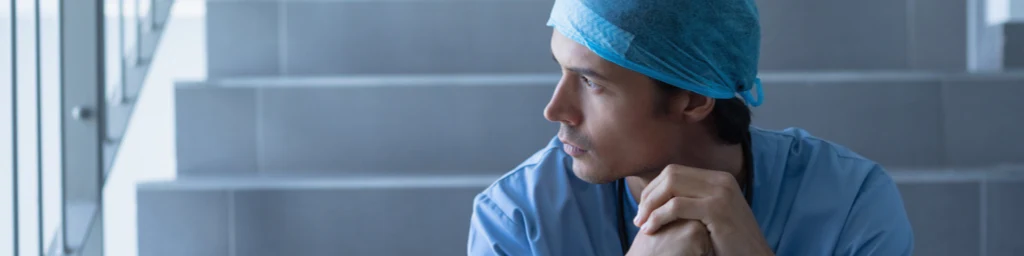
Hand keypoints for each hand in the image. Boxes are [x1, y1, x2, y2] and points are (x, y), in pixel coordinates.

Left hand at [633, 164, 771, 255]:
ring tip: (642, 224)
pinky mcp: (717, 210)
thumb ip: (693, 201)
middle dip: (649, 196)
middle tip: (639, 218)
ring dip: (651, 206)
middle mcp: (721, 180)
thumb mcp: (712, 215)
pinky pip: (676, 206)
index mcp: (719, 179)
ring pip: (671, 187)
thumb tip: (662, 197)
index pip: (675, 172)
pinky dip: (658, 217)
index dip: (654, 188)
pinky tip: (651, 229)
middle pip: (671, 175)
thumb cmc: (730, 243)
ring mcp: (721, 193)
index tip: (644, 209)